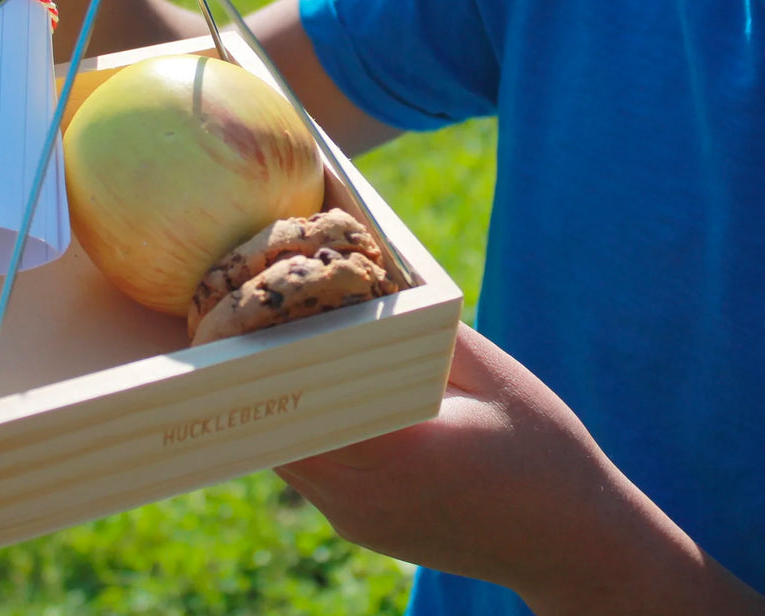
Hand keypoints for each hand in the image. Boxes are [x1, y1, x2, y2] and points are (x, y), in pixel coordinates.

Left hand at [276, 323, 734, 614]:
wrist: (575, 544)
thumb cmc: (541, 451)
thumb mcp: (489, 373)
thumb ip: (423, 329)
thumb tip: (368, 281)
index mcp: (390, 454)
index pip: (295, 398)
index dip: (265, 351)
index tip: (251, 305)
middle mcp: (357, 495)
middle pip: (273, 423)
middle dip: (260, 368)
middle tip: (251, 310)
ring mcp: (354, 518)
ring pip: (281, 447)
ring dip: (279, 397)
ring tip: (277, 341)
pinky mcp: (360, 525)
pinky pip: (308, 466)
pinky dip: (302, 424)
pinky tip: (316, 387)